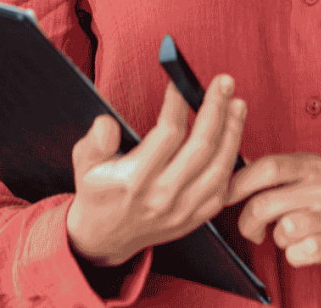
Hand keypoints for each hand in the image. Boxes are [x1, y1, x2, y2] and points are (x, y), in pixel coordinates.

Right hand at [66, 76, 248, 267]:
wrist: (105, 238)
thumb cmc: (97, 193)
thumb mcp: (84, 164)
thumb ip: (94, 141)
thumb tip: (107, 123)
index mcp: (134, 180)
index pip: (168, 134)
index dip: (178, 103)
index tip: (181, 82)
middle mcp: (162, 196)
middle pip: (201, 147)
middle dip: (216, 109)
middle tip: (224, 83)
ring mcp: (182, 210)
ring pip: (219, 167)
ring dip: (232, 132)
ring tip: (237, 105)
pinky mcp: (194, 218)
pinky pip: (223, 188)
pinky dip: (233, 161)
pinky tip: (234, 138)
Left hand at [226, 152, 320, 283]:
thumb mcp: (304, 179)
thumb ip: (272, 173)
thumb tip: (233, 165)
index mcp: (312, 165)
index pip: (268, 167)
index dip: (240, 183)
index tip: (226, 196)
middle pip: (266, 202)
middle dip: (249, 221)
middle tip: (251, 229)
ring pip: (283, 229)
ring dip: (277, 238)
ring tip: (287, 236)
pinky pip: (298, 252)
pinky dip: (294, 255)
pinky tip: (303, 248)